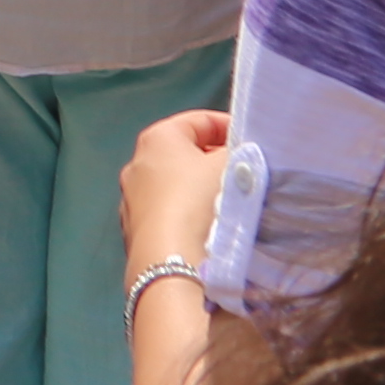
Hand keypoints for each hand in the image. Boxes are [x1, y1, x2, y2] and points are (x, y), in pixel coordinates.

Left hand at [117, 105, 232, 273]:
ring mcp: (131, 200)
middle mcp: (136, 164)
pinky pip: (169, 215)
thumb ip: (241, 153)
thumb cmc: (201, 202)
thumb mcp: (232, 167)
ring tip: (230, 206)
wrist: (171, 263)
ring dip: (201, 192)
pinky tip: (208, 231)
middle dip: (216, 161)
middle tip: (246, 175)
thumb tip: (243, 154)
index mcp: (157, 139)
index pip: (199, 121)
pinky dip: (188, 216)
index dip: (229, 127)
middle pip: (184, 154)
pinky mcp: (134, 232)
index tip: (254, 145)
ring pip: (175, 187)